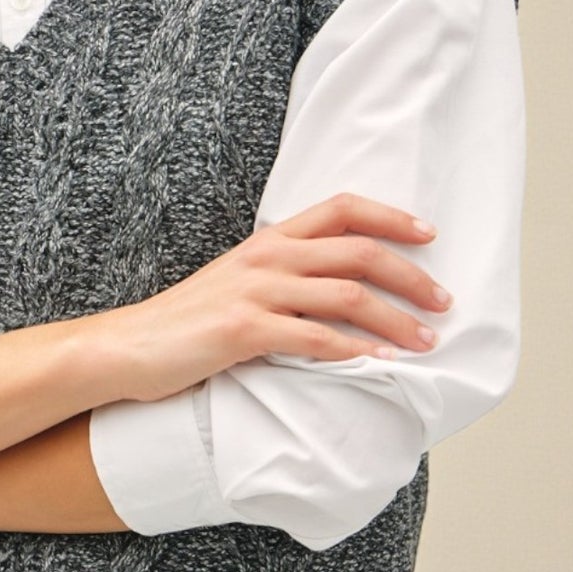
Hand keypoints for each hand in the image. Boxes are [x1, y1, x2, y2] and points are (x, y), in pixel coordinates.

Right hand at [101, 191, 453, 402]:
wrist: (127, 347)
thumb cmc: (188, 323)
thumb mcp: (239, 283)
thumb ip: (285, 277)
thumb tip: (341, 291)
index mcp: (270, 240)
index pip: (342, 208)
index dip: (392, 216)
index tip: (430, 234)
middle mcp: (268, 257)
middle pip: (358, 250)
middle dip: (411, 275)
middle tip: (445, 301)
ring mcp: (255, 291)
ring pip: (347, 295)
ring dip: (397, 319)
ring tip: (427, 342)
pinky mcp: (244, 330)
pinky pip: (315, 337)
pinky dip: (356, 350)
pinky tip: (381, 364)